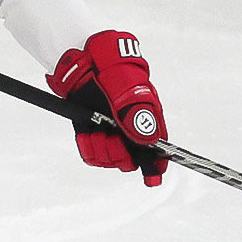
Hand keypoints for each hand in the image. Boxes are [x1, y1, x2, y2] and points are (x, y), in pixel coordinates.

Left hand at [47, 30, 168, 185]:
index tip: (153, 177)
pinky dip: (89, 147)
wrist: (85, 64)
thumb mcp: (128, 95)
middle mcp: (129, 129)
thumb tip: (150, 142)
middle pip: (131, 160)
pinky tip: (88, 134)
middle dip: (121, 156)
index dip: (155, 165)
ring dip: (103, 150)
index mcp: (146, 120)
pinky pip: (92, 154)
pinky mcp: (91, 131)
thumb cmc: (113, 74)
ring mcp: (110, 132)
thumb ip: (138, 118)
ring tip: (98, 133)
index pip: (156, 150)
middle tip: (112, 139)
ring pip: (110, 159)